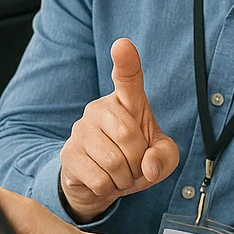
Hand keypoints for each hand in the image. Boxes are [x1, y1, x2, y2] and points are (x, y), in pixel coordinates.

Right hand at [60, 39, 178, 221]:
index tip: (122, 45)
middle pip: (129, 136)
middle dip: (139, 159)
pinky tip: (106, 180)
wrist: (104, 182)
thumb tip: (148, 166)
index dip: (125, 61)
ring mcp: (81, 129)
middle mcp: (100, 108)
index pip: (127, 76)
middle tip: (136, 163)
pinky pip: (99, 178)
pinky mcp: (68, 154)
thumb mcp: (162, 157)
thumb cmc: (137, 159)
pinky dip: (110, 187)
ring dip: (125, 177)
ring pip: (114, 161)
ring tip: (121, 172)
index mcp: (127, 101)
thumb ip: (165, 156)